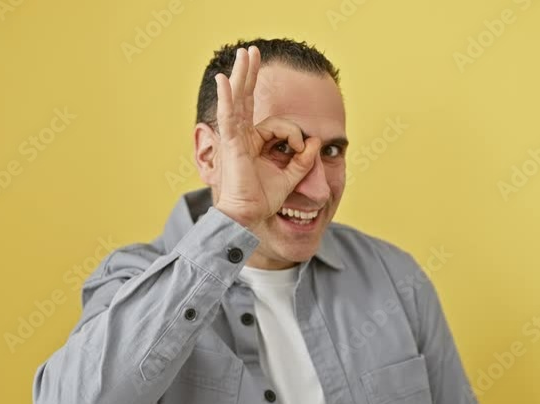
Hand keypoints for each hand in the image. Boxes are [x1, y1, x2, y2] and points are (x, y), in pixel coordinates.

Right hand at [212, 46, 321, 230]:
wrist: (250, 217)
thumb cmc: (265, 200)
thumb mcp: (293, 176)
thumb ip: (304, 159)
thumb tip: (316, 141)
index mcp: (255, 143)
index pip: (279, 125)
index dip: (295, 134)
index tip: (303, 149)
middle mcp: (243, 136)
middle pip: (247, 98)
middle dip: (251, 74)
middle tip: (252, 51)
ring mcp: (236, 138)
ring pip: (238, 100)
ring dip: (241, 74)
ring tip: (244, 53)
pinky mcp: (232, 144)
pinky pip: (229, 116)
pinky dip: (226, 97)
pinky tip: (223, 80)